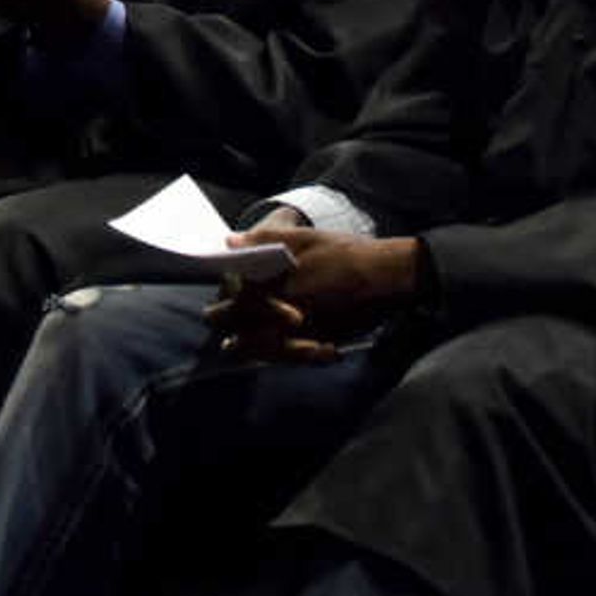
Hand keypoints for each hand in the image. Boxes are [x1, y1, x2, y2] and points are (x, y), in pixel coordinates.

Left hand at [205, 229, 420, 361]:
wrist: (383, 279)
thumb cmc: (343, 254)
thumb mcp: (302, 238)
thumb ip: (263, 240)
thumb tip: (231, 243)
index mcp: (273, 286)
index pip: (235, 300)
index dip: (220, 305)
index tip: (211, 307)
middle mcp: (282, 314)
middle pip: (243, 327)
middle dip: (226, 325)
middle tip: (214, 322)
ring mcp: (300, 334)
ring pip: (262, 348)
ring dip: (245, 347)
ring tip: (231, 346)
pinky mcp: (318, 345)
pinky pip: (288, 356)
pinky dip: (274, 356)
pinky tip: (269, 355)